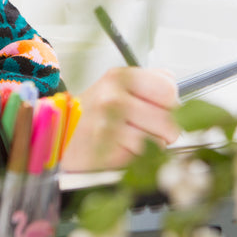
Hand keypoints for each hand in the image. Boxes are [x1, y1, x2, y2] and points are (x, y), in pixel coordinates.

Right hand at [60, 67, 179, 171]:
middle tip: (149, 130)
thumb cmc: (94, 113)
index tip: (162, 109)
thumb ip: (151, 84)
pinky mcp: (104, 151)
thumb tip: (178, 96)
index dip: (171, 104)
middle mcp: (112, 98)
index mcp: (120, 77)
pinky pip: (140, 158)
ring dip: (152, 148)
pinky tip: (121, 151)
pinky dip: (136, 159)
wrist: (58, 136)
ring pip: (157, 142)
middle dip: (165, 131)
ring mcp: (107, 125)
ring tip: (133, 141)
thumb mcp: (118, 87)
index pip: (169, 89)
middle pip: (168, 120)